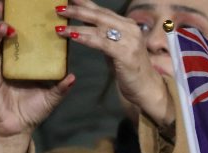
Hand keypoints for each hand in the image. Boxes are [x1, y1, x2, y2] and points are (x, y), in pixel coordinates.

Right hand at [0, 3, 75, 141]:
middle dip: (3, 18)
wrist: (18, 129)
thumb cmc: (33, 111)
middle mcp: (7, 61)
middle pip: (3, 34)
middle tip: (5, 5)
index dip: (20, 21)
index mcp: (22, 61)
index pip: (20, 36)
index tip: (24, 7)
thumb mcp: (51, 97)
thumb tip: (73, 76)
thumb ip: (61, 87)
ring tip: (5, 26)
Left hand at [56, 0, 173, 126]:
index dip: (85, 4)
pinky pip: (101, 43)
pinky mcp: (125, 53)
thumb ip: (104, 36)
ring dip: (77, 26)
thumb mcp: (116, 48)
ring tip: (60, 26)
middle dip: (77, 11)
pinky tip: (73, 37)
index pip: (103, 11)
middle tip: (59, 9)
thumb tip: (85, 23)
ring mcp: (129, 41)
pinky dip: (85, 38)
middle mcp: (130, 29)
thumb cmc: (131, 70)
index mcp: (128, 25)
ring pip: (98, 28)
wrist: (148, 89)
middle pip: (99, 16)